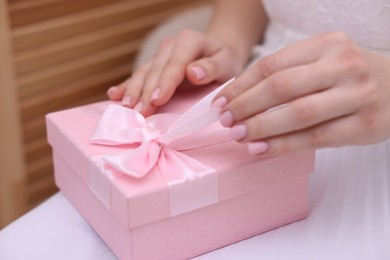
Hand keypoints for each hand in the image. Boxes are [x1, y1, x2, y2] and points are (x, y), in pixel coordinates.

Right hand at [107, 29, 242, 115]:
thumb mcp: (227, 63)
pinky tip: (114, 94)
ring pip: (143, 73)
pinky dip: (126, 86)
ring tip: (126, 107)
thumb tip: (192, 73)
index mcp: (189, 41)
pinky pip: (139, 75)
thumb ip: (212, 67)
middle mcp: (170, 46)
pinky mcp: (154, 65)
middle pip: (155, 71)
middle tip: (139, 112)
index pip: (175, 65)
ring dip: (133, 91)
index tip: (157, 100)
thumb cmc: (224, 61)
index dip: (165, 83)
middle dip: (146, 92)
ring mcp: (160, 55)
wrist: (217, 55)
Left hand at [213, 32, 389, 154]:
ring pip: (297, 113)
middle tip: (225, 120)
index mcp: (327, 44)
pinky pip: (314, 138)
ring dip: (261, 127)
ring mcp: (356, 95)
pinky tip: (261, 149)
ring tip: (238, 136)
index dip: (241, 85)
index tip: (221, 101)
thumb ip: (289, 73)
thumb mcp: (324, 60)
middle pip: (281, 87)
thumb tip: (241, 97)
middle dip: (246, 106)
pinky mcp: (362, 125)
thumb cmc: (351, 76)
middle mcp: (343, 65)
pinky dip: (282, 145)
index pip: (271, 64)